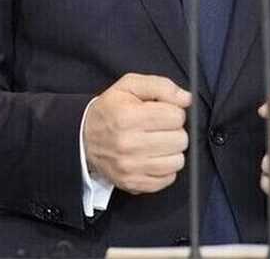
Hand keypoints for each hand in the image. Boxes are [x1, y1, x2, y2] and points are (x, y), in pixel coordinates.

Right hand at [82, 73, 191, 193]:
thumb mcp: (129, 86)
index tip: (161, 112)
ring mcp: (131, 167)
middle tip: (158, 128)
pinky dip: (165, 168)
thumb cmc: (110, 110)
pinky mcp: (134, 183)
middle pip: (180, 139)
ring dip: (171, 151)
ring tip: (156, 143)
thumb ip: (160, 86)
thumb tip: (186, 99)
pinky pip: (168, 179)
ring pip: (177, 161)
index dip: (172, 111)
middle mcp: (129, 144)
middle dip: (173, 131)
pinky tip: (152, 157)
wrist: (84, 138)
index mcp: (129, 116)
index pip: (176, 116)